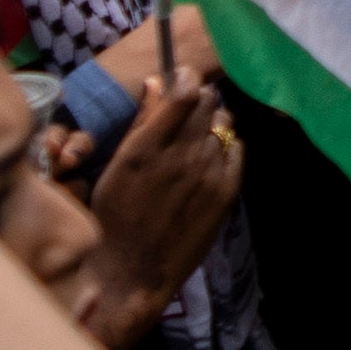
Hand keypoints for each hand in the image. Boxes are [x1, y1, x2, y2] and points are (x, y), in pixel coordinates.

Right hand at [69, 3, 240, 347]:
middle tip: (189, 107)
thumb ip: (141, 123)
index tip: (183, 79)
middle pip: (207, 104)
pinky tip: (208, 155)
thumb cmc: (114, 217)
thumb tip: (157, 81)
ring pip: (223, 125)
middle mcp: (180, 157)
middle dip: (199, 98)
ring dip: (211, 122)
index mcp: (146, 149)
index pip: (184, 93)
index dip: (186, 79)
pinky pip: (236, 149)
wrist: (131, 271)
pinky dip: (225, 145)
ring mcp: (207, 174)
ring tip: (195, 136)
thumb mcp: (116, 167)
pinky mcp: (226, 192)